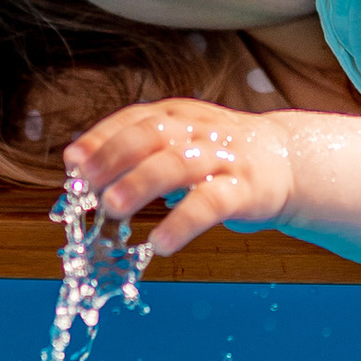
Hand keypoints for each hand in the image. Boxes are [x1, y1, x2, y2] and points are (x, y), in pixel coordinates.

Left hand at [66, 98, 296, 257]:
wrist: (286, 160)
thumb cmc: (218, 154)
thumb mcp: (180, 142)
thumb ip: (138, 151)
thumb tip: (80, 170)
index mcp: (178, 116)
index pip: (134, 118)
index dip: (101, 138)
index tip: (73, 161)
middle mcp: (197, 131)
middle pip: (151, 135)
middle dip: (115, 156)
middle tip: (87, 183)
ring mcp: (221, 157)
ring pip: (177, 165)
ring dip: (141, 184)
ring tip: (113, 207)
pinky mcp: (243, 189)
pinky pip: (210, 204)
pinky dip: (182, 223)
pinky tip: (160, 243)